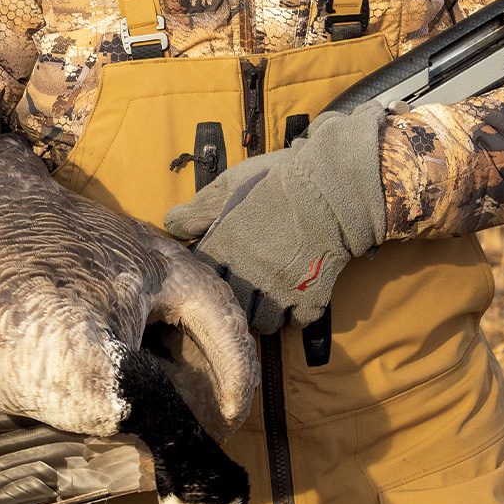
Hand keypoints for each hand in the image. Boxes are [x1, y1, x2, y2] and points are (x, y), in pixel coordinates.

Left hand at [163, 102, 387, 331]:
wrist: (334, 188)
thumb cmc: (278, 180)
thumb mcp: (230, 184)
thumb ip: (198, 208)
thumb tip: (169, 225)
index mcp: (225, 247)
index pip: (202, 278)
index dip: (207, 274)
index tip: (218, 266)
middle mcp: (248, 275)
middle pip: (231, 306)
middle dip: (234, 298)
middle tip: (243, 285)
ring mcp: (280, 291)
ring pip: (262, 322)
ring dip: (262, 312)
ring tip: (267, 296)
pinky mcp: (310, 299)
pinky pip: (295, 322)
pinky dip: (293, 314)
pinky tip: (295, 295)